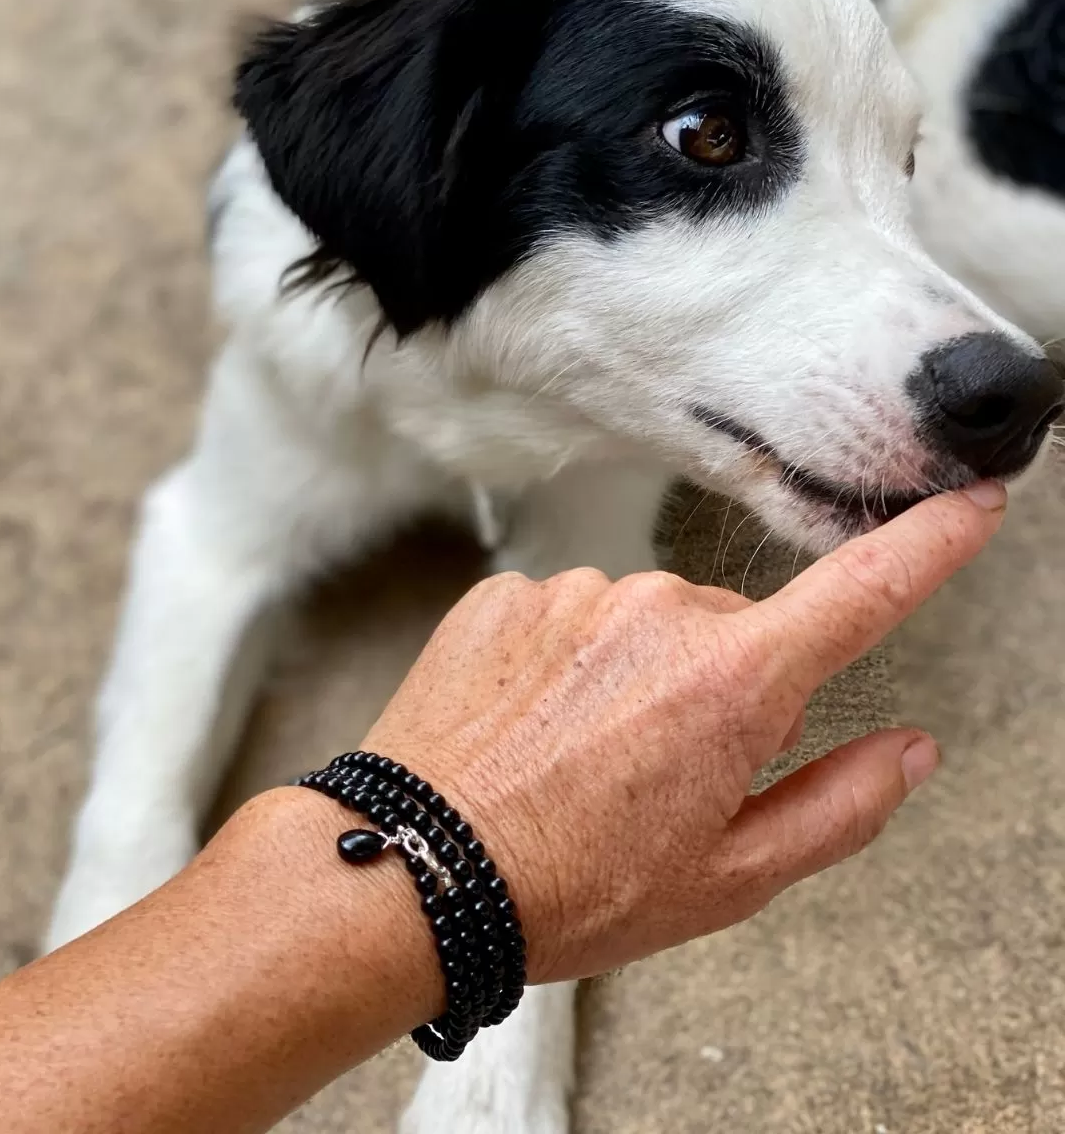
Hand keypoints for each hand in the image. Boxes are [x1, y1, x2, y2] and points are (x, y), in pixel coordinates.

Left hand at [364, 482, 1006, 983]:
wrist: (416, 870)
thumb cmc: (570, 887)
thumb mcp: (728, 878)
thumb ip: (839, 805)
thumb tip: (909, 749)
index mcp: (731, 683)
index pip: (861, 592)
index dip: (927, 544)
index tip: (971, 502)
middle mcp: (658, 612)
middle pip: (732, 633)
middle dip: (719, 690)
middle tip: (655, 776)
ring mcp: (575, 593)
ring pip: (645, 623)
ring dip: (634, 676)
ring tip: (579, 758)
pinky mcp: (508, 591)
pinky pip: (569, 615)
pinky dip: (565, 662)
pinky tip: (531, 724)